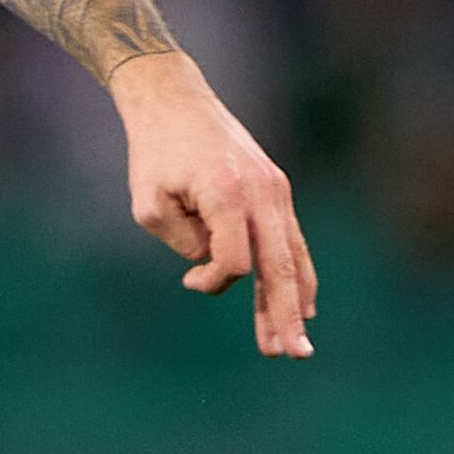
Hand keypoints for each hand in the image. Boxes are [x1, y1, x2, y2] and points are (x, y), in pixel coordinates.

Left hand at [112, 53, 315, 357]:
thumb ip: (183, 241)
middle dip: (284, 315)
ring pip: (292, 257)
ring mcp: (276, 191)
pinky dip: (298, 274)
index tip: (189, 281)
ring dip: (294, 302)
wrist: (174, 100)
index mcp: (228, 194)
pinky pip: (291, 240)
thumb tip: (215, 266)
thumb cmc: (154, 152)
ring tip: (296, 345)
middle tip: (291, 354)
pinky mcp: (276, 190)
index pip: (234, 261)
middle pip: (279, 267)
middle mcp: (262, 193)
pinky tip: (305, 305)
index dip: (212, 281)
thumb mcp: (149, 202)